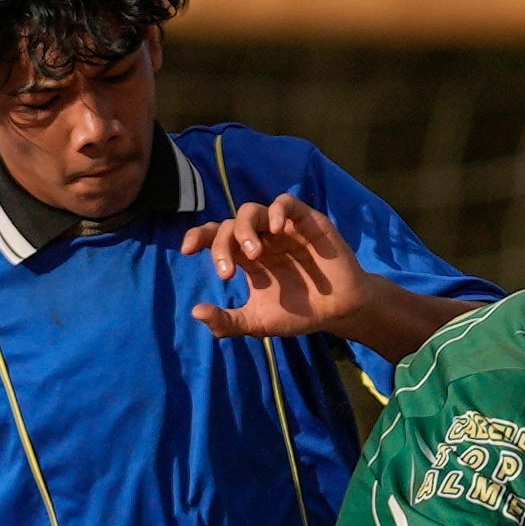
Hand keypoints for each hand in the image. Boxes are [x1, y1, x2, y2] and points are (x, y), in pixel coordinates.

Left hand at [182, 193, 373, 340]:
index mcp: (246, 257)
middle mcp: (260, 238)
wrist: (338, 312)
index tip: (186, 249)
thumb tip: (196, 312)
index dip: (199, 236)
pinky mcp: (306, 222)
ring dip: (245, 228)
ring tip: (253, 253)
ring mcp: (282, 229)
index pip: (215, 237)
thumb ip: (228, 321)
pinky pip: (286, 203)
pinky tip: (274, 230)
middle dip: (221, 245)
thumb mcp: (258, 322)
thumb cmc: (300, 313)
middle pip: (229, 224)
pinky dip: (277, 211)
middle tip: (227, 273)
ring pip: (252, 210)